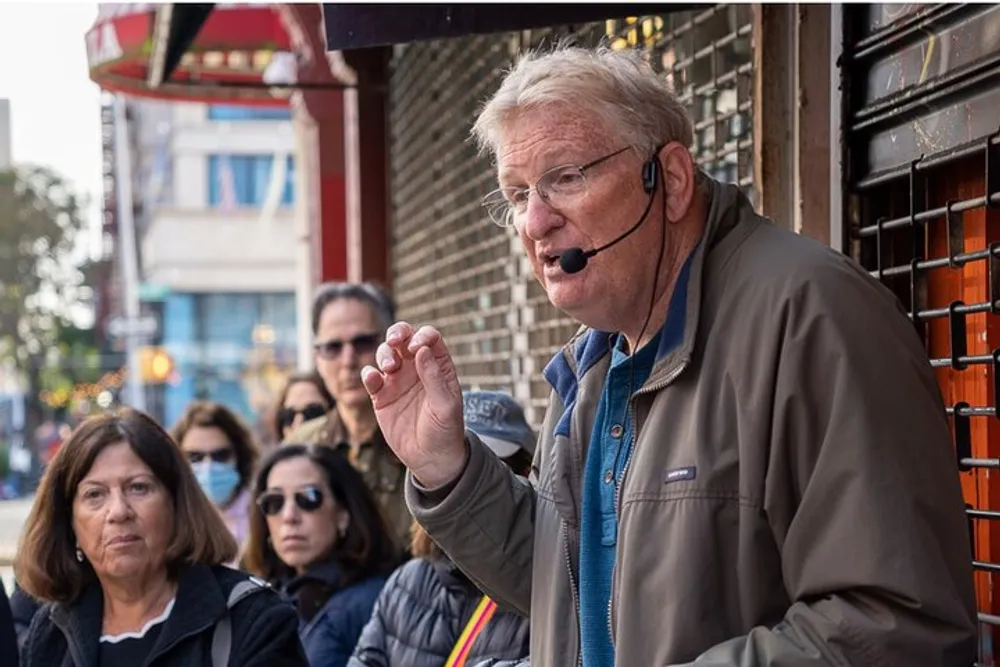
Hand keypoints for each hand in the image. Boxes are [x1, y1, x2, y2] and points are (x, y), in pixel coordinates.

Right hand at [361, 322, 467, 488]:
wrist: (430, 458)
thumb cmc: (445, 430)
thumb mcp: (446, 405)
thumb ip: (434, 377)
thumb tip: (421, 349)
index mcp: (438, 366)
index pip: (429, 338)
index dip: (421, 336)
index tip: (416, 348)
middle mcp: (417, 368)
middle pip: (404, 338)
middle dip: (397, 333)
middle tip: (394, 341)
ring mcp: (398, 381)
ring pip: (386, 354)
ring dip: (384, 354)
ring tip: (389, 368)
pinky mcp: (381, 396)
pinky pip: (371, 378)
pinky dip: (368, 374)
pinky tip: (373, 379)